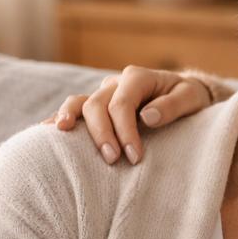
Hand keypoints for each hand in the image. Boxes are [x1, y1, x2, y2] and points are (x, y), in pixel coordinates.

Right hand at [42, 66, 214, 164]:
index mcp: (138, 77)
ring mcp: (104, 93)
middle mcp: (116, 82)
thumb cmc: (190, 98)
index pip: (122, 104)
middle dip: (102, 133)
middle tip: (113, 160)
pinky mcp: (98, 105)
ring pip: (79, 102)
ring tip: (63, 136)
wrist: (185, 95)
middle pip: (97, 105)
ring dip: (71, 120)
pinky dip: (60, 118)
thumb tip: (147, 117)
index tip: (134, 157)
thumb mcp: (191, 98)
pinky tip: (46, 131)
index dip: (125, 131)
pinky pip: (75, 109)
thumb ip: (172, 106)